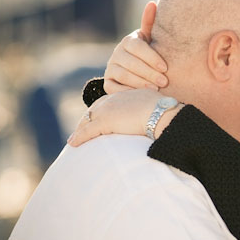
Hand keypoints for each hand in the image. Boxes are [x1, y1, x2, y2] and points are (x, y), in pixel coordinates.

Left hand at [68, 89, 182, 145]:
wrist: (162, 113)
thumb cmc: (166, 113)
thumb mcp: (155, 107)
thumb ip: (149, 110)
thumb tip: (157, 119)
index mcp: (126, 95)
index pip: (106, 103)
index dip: (100, 112)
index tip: (97, 120)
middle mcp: (114, 99)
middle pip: (94, 110)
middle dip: (87, 120)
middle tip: (82, 131)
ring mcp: (108, 110)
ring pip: (88, 120)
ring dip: (81, 130)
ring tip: (76, 139)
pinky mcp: (104, 122)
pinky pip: (87, 131)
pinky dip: (79, 138)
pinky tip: (73, 144)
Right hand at [104, 1, 168, 93]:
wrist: (138, 73)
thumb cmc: (151, 55)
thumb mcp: (152, 40)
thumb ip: (151, 24)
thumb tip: (153, 3)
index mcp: (128, 41)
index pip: (137, 47)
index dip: (151, 57)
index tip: (165, 67)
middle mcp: (117, 54)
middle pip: (131, 63)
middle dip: (149, 73)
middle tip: (164, 81)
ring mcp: (111, 69)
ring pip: (123, 75)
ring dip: (141, 83)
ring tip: (156, 88)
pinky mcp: (108, 84)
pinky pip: (115, 89)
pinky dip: (129, 92)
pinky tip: (142, 95)